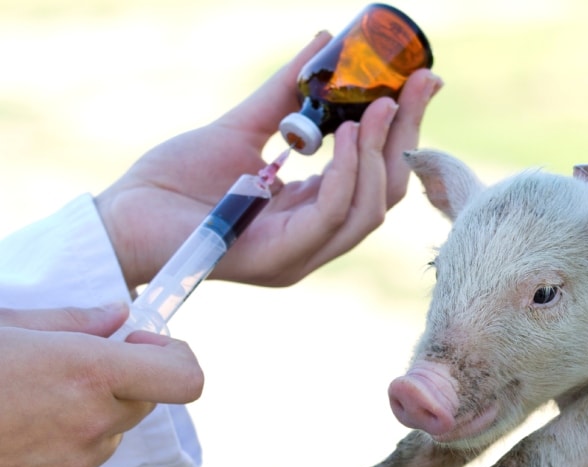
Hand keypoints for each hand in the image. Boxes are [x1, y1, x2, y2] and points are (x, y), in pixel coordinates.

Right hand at [0, 304, 203, 466]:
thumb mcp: (6, 324)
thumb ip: (71, 321)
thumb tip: (117, 313)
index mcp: (88, 371)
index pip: (184, 377)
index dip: (175, 356)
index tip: (143, 342)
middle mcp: (90, 422)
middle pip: (144, 401)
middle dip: (122, 380)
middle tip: (72, 365)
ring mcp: (71, 465)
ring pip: (110, 433)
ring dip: (89, 414)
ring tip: (27, 399)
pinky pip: (77, 464)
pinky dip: (60, 446)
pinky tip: (13, 430)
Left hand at [97, 31, 443, 288]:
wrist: (123, 217)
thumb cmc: (175, 180)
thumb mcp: (244, 126)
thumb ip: (288, 93)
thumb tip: (323, 42)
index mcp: (314, 209)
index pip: (378, 174)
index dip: (405, 129)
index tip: (423, 81)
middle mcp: (316, 237)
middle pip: (385, 192)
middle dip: (406, 136)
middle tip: (416, 84)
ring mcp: (301, 254)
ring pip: (367, 210)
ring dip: (378, 155)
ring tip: (377, 106)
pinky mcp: (278, 260)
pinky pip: (330, 219)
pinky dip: (344, 176)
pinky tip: (345, 136)